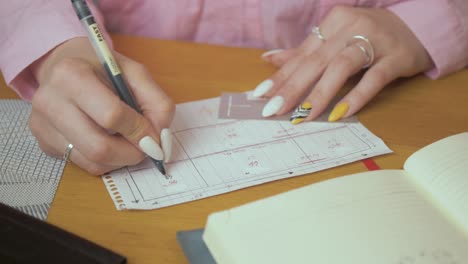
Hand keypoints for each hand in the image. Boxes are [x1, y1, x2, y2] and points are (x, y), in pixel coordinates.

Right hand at [29, 37, 174, 174]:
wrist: (62, 65)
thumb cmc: (101, 69)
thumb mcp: (135, 73)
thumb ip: (156, 102)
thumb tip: (160, 138)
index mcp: (71, 75)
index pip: (111, 116)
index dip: (140, 131)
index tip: (154, 136)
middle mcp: (50, 101)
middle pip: (99, 147)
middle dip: (131, 153)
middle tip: (146, 148)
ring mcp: (42, 125)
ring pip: (92, 162)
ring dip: (121, 159)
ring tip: (129, 143)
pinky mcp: (44, 142)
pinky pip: (84, 164)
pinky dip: (106, 160)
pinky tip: (110, 141)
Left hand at [255, 6, 432, 122]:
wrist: (417, 26)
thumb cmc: (369, 35)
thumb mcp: (336, 38)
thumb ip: (304, 51)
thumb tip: (269, 59)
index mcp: (333, 22)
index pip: (302, 54)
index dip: (281, 76)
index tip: (261, 95)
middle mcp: (352, 27)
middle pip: (316, 61)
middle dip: (292, 87)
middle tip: (273, 110)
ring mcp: (376, 41)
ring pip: (341, 68)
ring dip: (319, 94)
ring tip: (302, 116)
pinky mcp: (396, 57)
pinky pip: (374, 78)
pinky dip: (356, 96)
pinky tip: (340, 114)